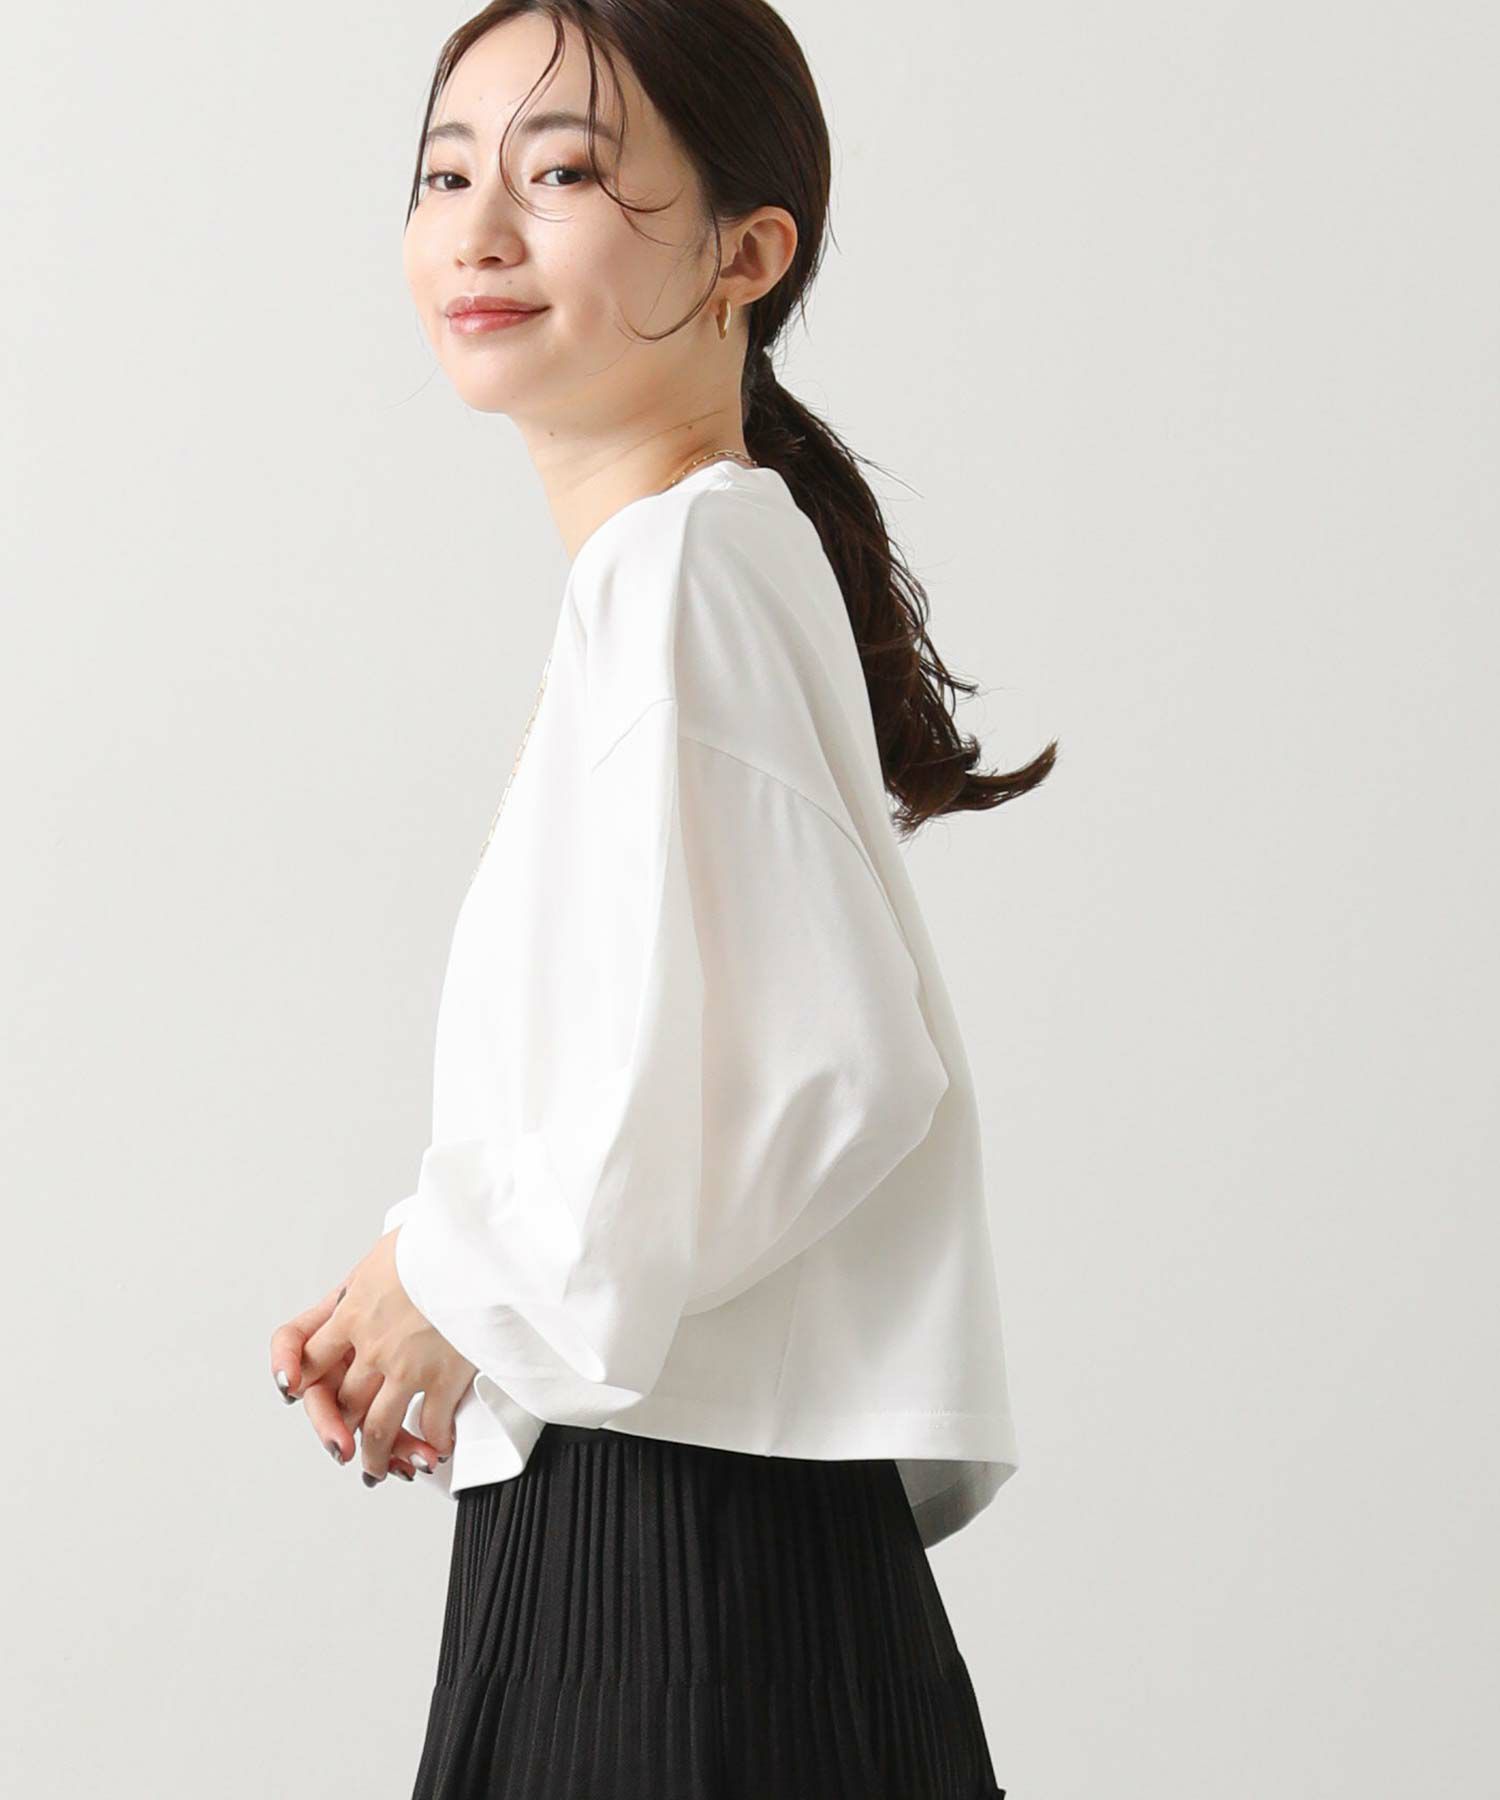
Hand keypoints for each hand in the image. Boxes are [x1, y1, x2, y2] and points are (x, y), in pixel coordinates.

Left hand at [280, 1229, 477, 1485]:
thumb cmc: (436, 1239)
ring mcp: (406, 1365)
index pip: (307, 1357)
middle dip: (337, 1433)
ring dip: (378, 1455)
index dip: (295, 1379)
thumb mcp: (382, 1254)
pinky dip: (432, 1444)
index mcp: (351, 1310)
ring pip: (378, 1428)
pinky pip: (430, 1426)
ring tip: (379, 1468)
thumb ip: (364, 1286)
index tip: (295, 1392)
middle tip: (342, 1449)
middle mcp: (371, 1344)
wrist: (476, 1241)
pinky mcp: (444, 1376)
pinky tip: (434, 1448)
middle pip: (341, 1403)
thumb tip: (356, 1296)